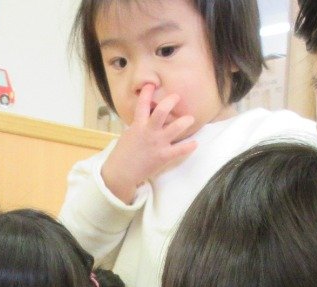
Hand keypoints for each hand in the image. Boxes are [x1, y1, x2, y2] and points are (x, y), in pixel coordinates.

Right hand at [100, 84, 197, 203]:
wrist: (121, 173)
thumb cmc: (123, 154)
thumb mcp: (129, 135)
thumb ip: (139, 125)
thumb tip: (145, 117)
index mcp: (138, 125)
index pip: (142, 104)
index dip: (147, 92)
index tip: (151, 84)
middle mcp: (149, 131)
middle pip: (162, 111)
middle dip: (171, 101)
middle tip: (177, 97)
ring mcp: (157, 144)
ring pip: (175, 128)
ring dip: (185, 121)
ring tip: (190, 119)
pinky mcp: (163, 156)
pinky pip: (180, 150)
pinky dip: (189, 146)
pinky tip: (195, 143)